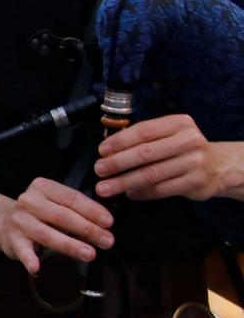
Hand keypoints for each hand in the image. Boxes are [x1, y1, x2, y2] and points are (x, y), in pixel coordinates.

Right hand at [0, 176, 113, 274]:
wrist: (3, 222)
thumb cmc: (38, 214)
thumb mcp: (54, 202)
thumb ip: (75, 209)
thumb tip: (104, 224)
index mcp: (42, 188)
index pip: (71, 198)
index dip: (92, 210)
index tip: (109, 222)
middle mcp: (29, 202)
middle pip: (62, 216)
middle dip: (88, 229)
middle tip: (107, 241)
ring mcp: (20, 221)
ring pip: (47, 234)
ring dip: (70, 245)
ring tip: (89, 254)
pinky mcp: (13, 240)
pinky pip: (23, 251)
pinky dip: (29, 259)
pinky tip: (36, 267)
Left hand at [96, 114, 230, 201]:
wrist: (218, 166)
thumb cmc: (182, 148)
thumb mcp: (169, 134)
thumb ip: (143, 138)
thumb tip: (106, 149)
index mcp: (179, 123)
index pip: (144, 131)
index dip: (119, 142)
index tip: (101, 151)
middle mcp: (189, 141)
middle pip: (146, 153)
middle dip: (117, 163)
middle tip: (98, 170)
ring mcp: (194, 163)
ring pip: (152, 174)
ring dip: (124, 182)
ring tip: (105, 188)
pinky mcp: (195, 183)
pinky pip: (161, 190)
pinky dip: (142, 193)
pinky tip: (129, 194)